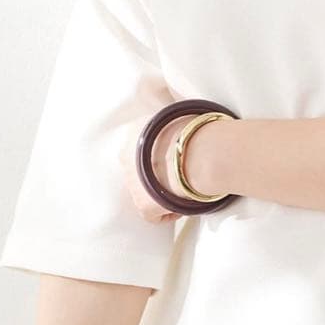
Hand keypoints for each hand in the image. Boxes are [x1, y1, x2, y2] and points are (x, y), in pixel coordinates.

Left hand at [120, 95, 222, 217]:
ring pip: (146, 192)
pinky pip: (155, 214)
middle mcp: (125, 157)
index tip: (174, 156)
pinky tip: (183, 204)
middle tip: (179, 173)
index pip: (141, 146)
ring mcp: (132, 183)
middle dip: (155, 174)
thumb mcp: (177, 111)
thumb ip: (171, 118)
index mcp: (134, 131)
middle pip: (139, 170)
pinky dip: (169, 212)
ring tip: (183, 189)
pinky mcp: (143, 206)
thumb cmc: (195, 130)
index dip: (159, 154)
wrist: (199, 153)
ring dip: (161, 192)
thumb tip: (177, 109)